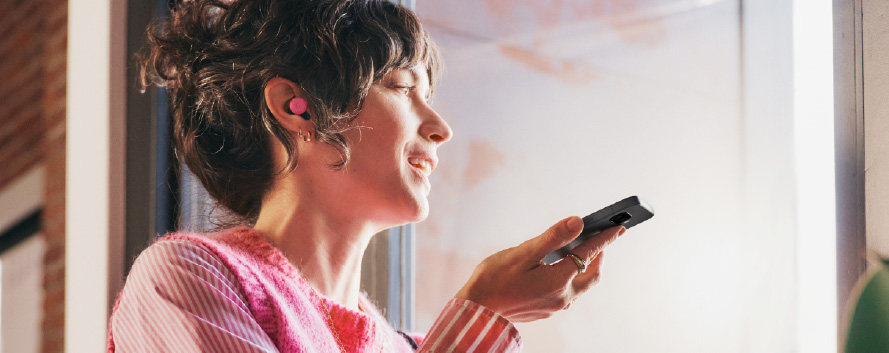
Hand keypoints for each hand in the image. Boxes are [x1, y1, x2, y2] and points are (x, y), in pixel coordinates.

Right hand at [454, 216, 624, 321]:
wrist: (475, 309)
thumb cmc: (494, 279)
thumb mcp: (523, 252)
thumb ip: (553, 238)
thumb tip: (578, 223)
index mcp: (559, 280)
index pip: (589, 254)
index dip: (604, 239)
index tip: (618, 228)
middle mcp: (562, 297)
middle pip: (592, 276)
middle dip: (599, 257)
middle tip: (600, 240)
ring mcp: (554, 306)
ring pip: (580, 286)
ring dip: (584, 269)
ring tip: (580, 252)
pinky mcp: (544, 310)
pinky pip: (567, 292)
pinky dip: (570, 278)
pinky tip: (558, 269)